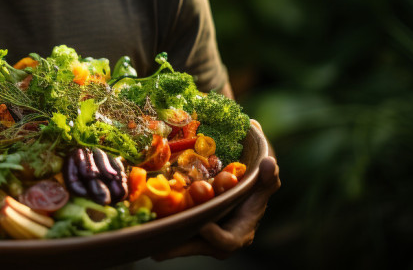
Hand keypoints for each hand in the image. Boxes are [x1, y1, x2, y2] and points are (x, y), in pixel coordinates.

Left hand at [153, 135, 280, 259]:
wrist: (245, 196)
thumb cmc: (257, 190)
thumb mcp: (265, 184)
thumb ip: (268, 177)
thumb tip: (269, 164)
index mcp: (240, 234)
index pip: (226, 241)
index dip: (214, 235)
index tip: (202, 225)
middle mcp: (219, 242)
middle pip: (196, 247)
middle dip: (178, 246)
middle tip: (158, 245)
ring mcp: (202, 239)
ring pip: (182, 242)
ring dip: (163, 238)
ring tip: (144, 235)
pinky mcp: (189, 233)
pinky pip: (174, 233)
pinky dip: (160, 228)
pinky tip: (142, 223)